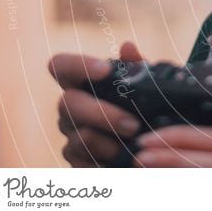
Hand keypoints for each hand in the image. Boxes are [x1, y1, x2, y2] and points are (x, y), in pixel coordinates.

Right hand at [49, 42, 144, 166]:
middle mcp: (69, 106)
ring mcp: (70, 134)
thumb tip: (127, 47)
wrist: (152, 142)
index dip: (76, 65)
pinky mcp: (76, 161)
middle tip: (133, 124)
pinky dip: (108, 162)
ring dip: (111, 143)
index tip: (105, 70)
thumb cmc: (145, 104)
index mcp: (81, 82)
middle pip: (68, 103)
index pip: (59, 65)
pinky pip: (85, 163)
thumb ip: (137, 67)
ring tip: (135, 145)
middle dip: (103, 114)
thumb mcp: (147, 85)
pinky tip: (126, 160)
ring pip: (80, 137)